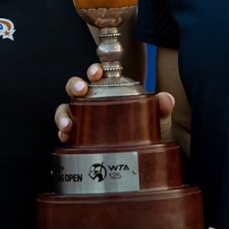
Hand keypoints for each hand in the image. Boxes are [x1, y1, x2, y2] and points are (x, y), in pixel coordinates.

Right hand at [56, 64, 174, 143]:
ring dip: (62, 114)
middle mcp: (92, 102)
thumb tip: (166, 98)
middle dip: (74, 85)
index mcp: (109, 91)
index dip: (94, 70)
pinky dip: (62, 132)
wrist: (143, 158)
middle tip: (81, 91)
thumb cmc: (146, 132)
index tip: (96, 73)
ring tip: (68, 124)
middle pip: (75, 88)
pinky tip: (65, 137)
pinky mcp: (77, 136)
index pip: (98, 75)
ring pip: (65, 108)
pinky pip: (64, 130)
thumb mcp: (155, 120)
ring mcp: (83, 119)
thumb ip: (161, 108)